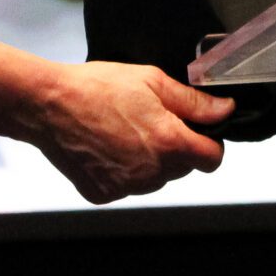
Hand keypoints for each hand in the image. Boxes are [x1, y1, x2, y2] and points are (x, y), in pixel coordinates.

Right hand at [30, 63, 233, 203]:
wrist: (49, 105)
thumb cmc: (97, 87)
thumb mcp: (152, 81)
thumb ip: (194, 101)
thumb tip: (226, 110)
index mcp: (169, 143)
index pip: (213, 159)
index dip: (209, 142)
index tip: (197, 130)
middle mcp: (152, 173)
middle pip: (183, 168)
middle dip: (176, 147)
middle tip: (150, 120)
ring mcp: (127, 187)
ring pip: (156, 178)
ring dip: (151, 160)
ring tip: (124, 130)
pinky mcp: (104, 194)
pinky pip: (127, 186)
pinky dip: (123, 170)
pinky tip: (107, 146)